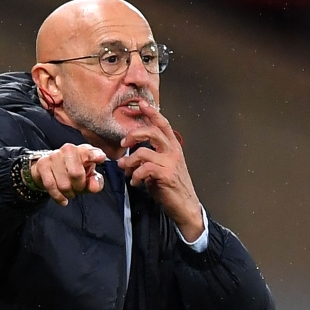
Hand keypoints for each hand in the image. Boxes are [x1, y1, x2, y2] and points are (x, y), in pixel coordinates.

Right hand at [30, 143, 106, 206]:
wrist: (51, 169)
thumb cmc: (75, 172)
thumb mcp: (89, 178)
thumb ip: (96, 183)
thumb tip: (94, 187)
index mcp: (84, 151)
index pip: (91, 152)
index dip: (96, 155)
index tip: (101, 158)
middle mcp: (69, 149)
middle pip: (76, 174)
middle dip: (79, 186)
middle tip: (78, 188)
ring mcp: (54, 156)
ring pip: (63, 183)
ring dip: (68, 193)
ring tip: (69, 191)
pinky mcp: (42, 164)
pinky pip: (50, 185)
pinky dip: (58, 196)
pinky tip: (63, 199)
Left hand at [116, 100, 203, 240]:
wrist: (185, 206)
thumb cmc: (172, 187)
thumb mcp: (161, 167)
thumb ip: (149, 158)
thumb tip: (127, 157)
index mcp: (173, 147)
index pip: (163, 124)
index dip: (152, 113)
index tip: (141, 104)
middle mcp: (173, 151)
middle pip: (152, 132)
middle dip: (134, 135)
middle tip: (124, 143)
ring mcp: (171, 162)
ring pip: (142, 152)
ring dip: (129, 162)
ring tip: (127, 171)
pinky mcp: (166, 174)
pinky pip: (144, 169)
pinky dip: (135, 176)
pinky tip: (135, 183)